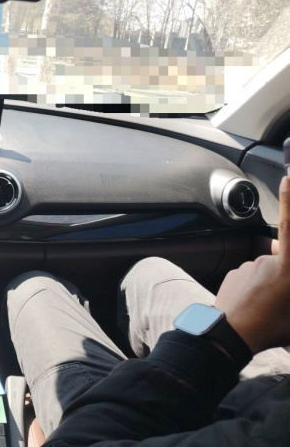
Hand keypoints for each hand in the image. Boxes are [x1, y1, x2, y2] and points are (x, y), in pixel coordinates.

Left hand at [214, 177, 289, 353]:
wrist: (229, 336)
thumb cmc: (271, 327)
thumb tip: (285, 272)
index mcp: (288, 267)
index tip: (288, 178)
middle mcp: (268, 260)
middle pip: (284, 260)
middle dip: (286, 277)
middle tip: (282, 302)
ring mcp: (248, 266)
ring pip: (267, 270)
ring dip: (270, 284)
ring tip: (268, 309)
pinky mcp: (233, 273)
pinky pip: (249, 276)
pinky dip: (254, 287)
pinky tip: (254, 306)